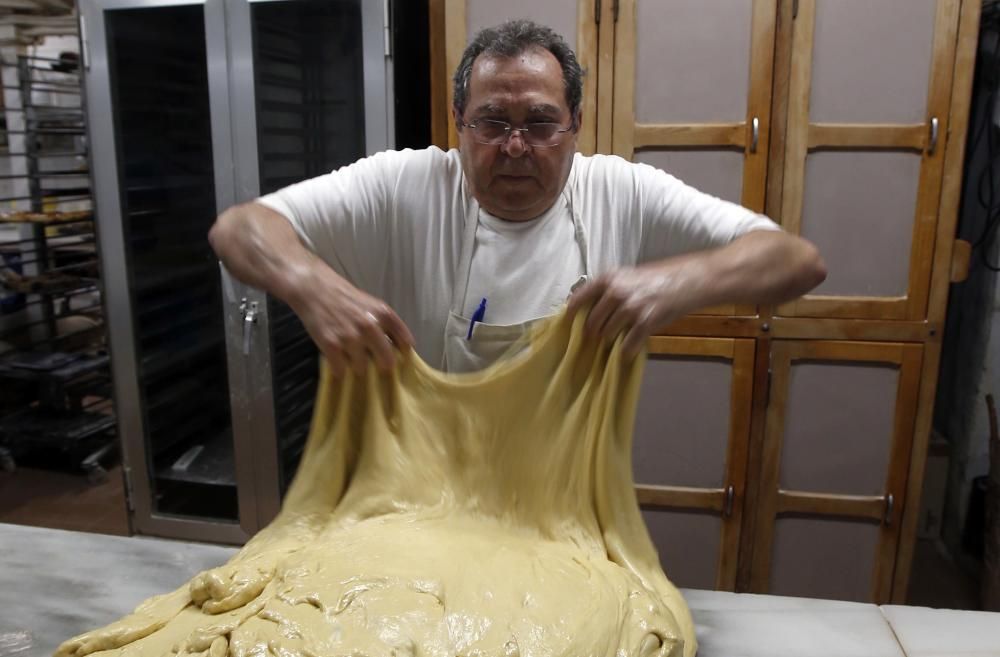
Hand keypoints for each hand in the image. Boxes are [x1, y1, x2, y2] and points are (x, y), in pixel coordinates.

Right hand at [289, 266, 414, 376]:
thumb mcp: (372, 305)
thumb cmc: (345, 298)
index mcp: (384, 314)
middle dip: (382, 366)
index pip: (405, 342)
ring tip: (352, 359)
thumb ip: (385, 324)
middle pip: (387, 360)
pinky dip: (339, 369)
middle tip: (375, 365)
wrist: (315, 290)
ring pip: (362, 368)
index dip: (403, 353)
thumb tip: (396, 348)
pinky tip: (337, 362)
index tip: (400, 359)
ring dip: (358, 367)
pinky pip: (340, 369)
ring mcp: (351, 338)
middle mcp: (370, 327)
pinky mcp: (332, 346)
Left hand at [566, 263, 694, 357]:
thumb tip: (586, 309)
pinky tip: (628, 351)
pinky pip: (628, 345)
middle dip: (594, 333)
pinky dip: (627, 351)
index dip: (571, 314)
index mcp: (608, 278)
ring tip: (617, 340)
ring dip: (611, 341)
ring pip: (608, 335)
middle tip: (597, 338)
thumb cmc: (656, 277)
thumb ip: (607, 290)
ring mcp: (630, 308)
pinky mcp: (645, 322)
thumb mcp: (627, 276)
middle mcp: (616, 292)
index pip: (579, 299)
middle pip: (592, 322)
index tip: (567, 325)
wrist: (687, 280)